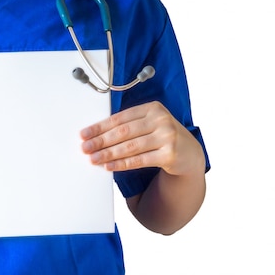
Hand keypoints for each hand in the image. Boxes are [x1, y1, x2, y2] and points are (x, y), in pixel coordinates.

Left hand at [80, 101, 203, 176]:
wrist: (189, 153)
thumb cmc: (163, 137)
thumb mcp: (149, 125)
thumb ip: (129, 126)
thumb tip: (97, 136)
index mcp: (152, 108)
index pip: (120, 118)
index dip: (100, 127)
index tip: (84, 134)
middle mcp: (160, 120)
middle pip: (124, 132)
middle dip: (101, 141)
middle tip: (85, 147)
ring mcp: (167, 137)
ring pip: (130, 146)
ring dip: (108, 154)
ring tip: (94, 159)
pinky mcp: (169, 155)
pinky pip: (140, 160)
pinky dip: (122, 164)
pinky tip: (109, 166)